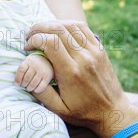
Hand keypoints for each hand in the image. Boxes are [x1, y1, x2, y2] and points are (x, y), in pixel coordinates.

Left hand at [14, 54, 53, 92]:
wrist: (47, 60)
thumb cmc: (33, 64)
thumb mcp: (26, 62)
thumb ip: (21, 70)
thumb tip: (16, 83)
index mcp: (29, 61)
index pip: (21, 70)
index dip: (17, 78)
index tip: (17, 84)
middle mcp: (36, 65)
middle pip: (27, 78)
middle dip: (23, 84)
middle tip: (23, 86)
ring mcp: (42, 71)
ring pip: (33, 83)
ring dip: (29, 88)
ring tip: (28, 88)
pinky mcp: (48, 76)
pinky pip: (41, 86)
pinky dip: (37, 90)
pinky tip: (35, 90)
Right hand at [24, 20, 136, 137]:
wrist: (112, 112)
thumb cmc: (82, 112)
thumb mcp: (58, 110)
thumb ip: (41, 93)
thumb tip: (25, 78)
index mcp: (71, 72)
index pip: (50, 42)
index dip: (34, 39)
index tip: (27, 47)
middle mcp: (83, 58)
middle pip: (58, 29)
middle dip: (39, 28)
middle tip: (29, 36)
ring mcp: (94, 51)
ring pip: (70, 25)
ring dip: (52, 25)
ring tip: (42, 33)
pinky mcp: (99, 49)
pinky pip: (82, 28)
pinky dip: (67, 24)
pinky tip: (58, 32)